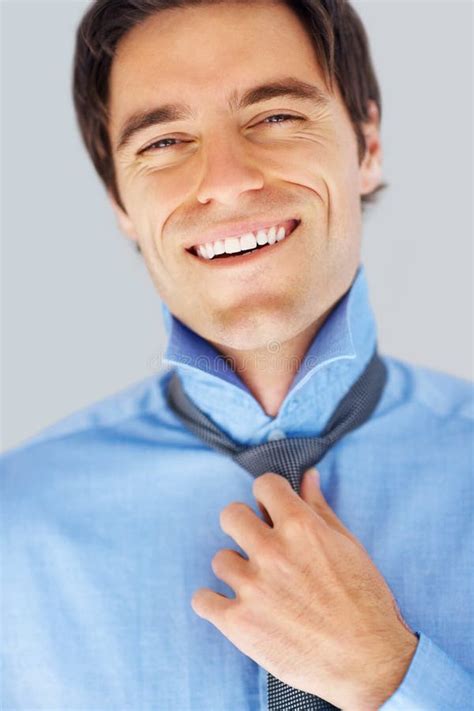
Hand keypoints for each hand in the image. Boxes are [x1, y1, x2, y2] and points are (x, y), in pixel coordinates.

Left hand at [191, 468, 418, 710]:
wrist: (370, 663)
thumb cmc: (365, 601)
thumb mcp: (348, 546)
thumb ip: (320, 508)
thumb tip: (307, 476)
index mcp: (301, 527)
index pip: (264, 485)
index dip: (268, 494)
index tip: (270, 508)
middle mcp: (272, 552)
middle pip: (230, 515)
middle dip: (243, 525)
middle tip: (257, 544)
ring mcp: (253, 587)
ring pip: (220, 559)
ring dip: (236, 570)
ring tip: (257, 586)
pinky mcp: (239, 623)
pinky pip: (203, 600)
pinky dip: (213, 603)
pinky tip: (230, 606)